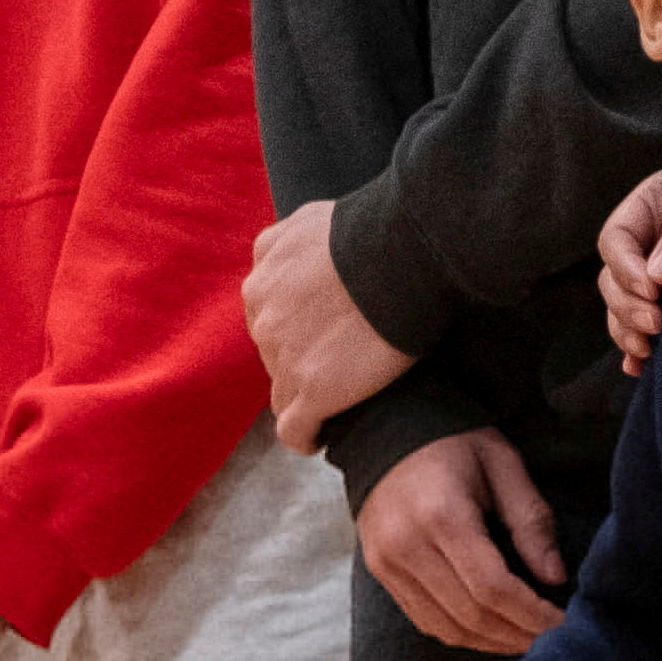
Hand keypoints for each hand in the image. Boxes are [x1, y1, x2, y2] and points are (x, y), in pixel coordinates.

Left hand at [245, 197, 416, 453]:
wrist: (400, 255)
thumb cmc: (369, 231)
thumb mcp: (309, 220)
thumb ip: (286, 242)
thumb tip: (287, 251)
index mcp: (261, 282)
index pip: (268, 317)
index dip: (296, 328)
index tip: (323, 333)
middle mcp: (264, 321)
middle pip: (273, 355)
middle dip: (300, 361)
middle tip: (341, 364)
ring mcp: (284, 359)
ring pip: (282, 393)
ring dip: (305, 398)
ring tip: (336, 404)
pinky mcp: (312, 393)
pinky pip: (294, 430)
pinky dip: (305, 437)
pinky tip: (319, 440)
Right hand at [360, 426, 570, 652]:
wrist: (388, 430)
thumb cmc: (454, 442)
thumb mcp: (503, 465)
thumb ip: (531, 520)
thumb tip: (555, 578)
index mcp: (443, 516)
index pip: (493, 588)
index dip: (531, 614)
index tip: (561, 623)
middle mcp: (408, 546)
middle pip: (471, 615)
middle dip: (517, 634)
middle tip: (549, 639)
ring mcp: (388, 563)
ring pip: (447, 627)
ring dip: (491, 642)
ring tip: (525, 639)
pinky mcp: (380, 571)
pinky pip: (425, 620)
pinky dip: (461, 633)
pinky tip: (491, 631)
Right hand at [600, 151, 661, 376]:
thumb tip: (658, 276)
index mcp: (648, 205)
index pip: (615, 240)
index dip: (625, 269)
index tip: (651, 290)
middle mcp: (647, 241)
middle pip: (613, 279)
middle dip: (627, 306)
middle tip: (656, 325)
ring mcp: (659, 273)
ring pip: (623, 306)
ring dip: (628, 331)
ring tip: (646, 351)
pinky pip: (645, 325)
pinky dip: (638, 347)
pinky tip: (640, 369)